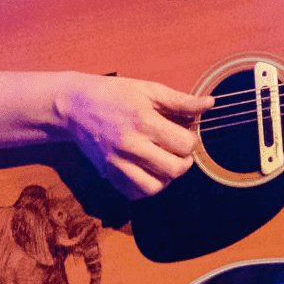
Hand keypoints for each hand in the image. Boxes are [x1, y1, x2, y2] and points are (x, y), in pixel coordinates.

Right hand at [54, 74, 212, 198]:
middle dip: (184, 161)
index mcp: (142, 120)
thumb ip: (180, 100)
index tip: (185, 132)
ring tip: (164, 161)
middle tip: (178, 149)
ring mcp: (117, 163)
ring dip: (166, 177)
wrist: (74, 106)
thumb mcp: (148, 89)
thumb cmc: (113, 94)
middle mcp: (129, 145)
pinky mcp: (108, 174)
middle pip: (173, 169)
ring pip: (155, 187)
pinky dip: (147, 186)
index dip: (191, 140)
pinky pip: (135, 193)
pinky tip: (149, 170)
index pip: (183, 144)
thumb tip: (209, 104)